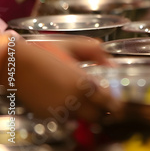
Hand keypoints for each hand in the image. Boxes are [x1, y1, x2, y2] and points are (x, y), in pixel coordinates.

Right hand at [3, 37, 120, 122]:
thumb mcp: (72, 46)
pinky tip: (70, 102)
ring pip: (82, 119)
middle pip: (97, 116)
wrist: (17, 63)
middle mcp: (72, 99)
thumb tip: (112, 63)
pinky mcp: (48, 115)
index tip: (118, 102)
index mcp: (82, 82)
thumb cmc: (45, 52)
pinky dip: (71, 114)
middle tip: (106, 106)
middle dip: (103, 112)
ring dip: (87, 114)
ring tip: (87, 103)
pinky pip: (66, 119)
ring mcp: (59, 109)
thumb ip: (95, 52)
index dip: (114, 103)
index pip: (107, 101)